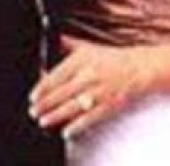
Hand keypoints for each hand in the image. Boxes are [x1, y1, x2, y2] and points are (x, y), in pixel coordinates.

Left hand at [28, 36, 147, 137]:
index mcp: (81, 61)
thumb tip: (50, 38)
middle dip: (44, 105)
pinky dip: (77, 126)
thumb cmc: (111, 58)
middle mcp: (88, 76)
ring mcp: (98, 92)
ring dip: (55, 116)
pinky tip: (66, 131)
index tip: (33, 96)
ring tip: (43, 121)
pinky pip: (89, 118)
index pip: (56, 76)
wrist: (136, 68)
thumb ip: (67, 43)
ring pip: (72, 106)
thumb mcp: (87, 46)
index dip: (42, 88)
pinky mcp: (107, 105)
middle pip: (61, 93)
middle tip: (34, 111)